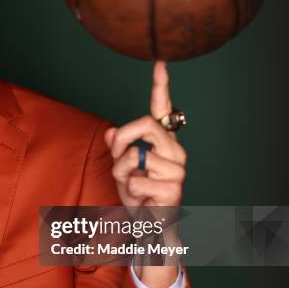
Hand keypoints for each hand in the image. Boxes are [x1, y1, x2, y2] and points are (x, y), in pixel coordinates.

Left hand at [104, 61, 185, 207]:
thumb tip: (110, 132)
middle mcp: (175, 151)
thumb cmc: (138, 194)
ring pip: (134, 155)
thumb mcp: (122, 168)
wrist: (150, 225)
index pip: (163, 110)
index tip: (160, 63)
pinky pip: (136, 180)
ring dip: (122, 174)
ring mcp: (177, 169)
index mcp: (164, 142)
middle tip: (119, 161)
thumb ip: (118, 149)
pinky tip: (143, 198)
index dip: (161, 86)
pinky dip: (129, 191)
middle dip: (123, 140)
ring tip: (133, 186)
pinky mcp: (174, 188)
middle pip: (145, 124)